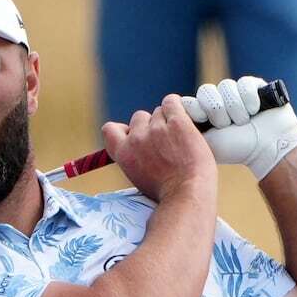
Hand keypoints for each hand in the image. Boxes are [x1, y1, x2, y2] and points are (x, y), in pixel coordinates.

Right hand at [101, 94, 215, 202]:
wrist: (186, 195)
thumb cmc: (166, 193)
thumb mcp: (138, 178)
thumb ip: (134, 158)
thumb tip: (139, 147)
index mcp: (123, 153)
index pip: (110, 129)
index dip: (124, 129)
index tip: (136, 135)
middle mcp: (136, 138)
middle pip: (139, 117)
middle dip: (151, 125)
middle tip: (167, 142)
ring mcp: (156, 129)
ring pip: (159, 111)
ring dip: (168, 120)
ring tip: (180, 138)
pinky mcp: (177, 123)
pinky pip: (172, 102)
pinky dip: (178, 107)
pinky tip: (185, 119)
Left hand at [182, 76, 296, 180]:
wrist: (266, 148)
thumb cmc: (235, 148)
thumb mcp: (204, 141)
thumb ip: (184, 129)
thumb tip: (168, 116)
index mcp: (204, 112)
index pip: (191, 99)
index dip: (197, 109)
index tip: (205, 121)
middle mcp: (219, 99)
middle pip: (206, 91)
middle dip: (217, 111)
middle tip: (227, 126)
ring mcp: (236, 92)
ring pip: (225, 87)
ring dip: (235, 108)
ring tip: (243, 122)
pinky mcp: (254, 85)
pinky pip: (243, 83)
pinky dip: (249, 99)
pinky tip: (255, 111)